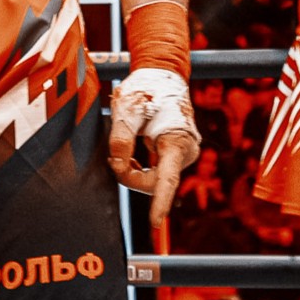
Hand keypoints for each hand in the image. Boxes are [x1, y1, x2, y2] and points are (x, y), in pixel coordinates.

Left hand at [109, 67, 200, 230]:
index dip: (160, 201)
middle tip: (113, 158)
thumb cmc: (146, 90)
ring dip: (134, 172)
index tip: (154, 222)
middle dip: (131, 176)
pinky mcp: (177, 156)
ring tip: (124, 152)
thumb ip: (121, 137)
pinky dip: (140, 169)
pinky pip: (156, 174)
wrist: (163, 77)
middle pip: (155, 182)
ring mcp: (183, 155)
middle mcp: (185, 153)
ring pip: (154, 180)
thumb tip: (116, 163)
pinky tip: (132, 158)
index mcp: (176, 141)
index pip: (167, 179)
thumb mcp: (128, 109)